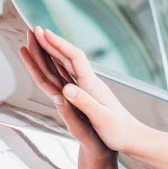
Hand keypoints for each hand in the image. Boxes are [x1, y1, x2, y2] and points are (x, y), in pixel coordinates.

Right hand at [19, 27, 145, 154]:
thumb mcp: (101, 118)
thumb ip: (84, 102)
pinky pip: (69, 74)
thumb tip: (66, 89)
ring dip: (53, 51)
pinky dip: (58, 65)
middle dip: (51, 43)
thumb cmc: (118, 131)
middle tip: (35, 30)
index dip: (58, 45)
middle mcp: (90, 82)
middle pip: (68, 57)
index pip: (74, 58)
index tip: (44, 34)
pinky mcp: (88, 93)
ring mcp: (89, 87)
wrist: (132, 137)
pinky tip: (54, 62)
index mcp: (92, 85)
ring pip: (67, 64)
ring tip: (39, 41)